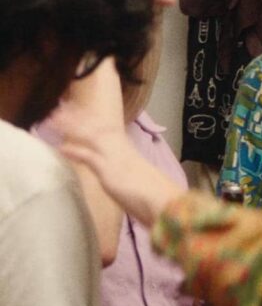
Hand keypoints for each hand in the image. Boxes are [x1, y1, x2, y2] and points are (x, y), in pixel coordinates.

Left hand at [52, 58, 183, 226]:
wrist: (163, 199)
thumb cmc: (153, 193)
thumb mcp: (136, 177)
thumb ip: (125, 171)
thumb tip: (121, 173)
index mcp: (126, 149)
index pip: (106, 129)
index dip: (91, 120)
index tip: (78, 110)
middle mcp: (120, 149)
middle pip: (96, 127)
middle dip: (79, 117)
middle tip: (62, 106)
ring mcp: (114, 157)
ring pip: (90, 136)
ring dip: (71, 127)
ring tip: (53, 119)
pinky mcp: (109, 170)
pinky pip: (89, 156)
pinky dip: (74, 151)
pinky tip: (61, 147)